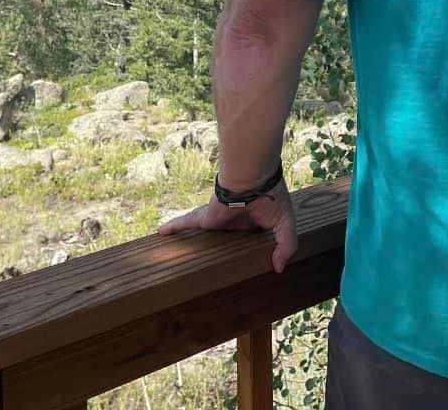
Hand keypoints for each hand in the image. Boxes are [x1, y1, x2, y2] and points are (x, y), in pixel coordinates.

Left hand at [157, 180, 297, 272]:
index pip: (248, 237)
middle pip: (222, 238)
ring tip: (178, 252)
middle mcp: (233, 222)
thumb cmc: (271, 197)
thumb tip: (278, 268)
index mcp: (254, 222)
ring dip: (190, 238)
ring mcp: (218, 220)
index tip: (244, 261)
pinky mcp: (205, 218)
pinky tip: (160, 232)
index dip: (246, 247)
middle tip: (207, 262)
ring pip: (201, 232)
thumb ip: (286, 245)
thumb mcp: (285, 224)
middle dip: (215, 245)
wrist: (253, 178)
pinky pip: (186, 223)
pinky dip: (173, 226)